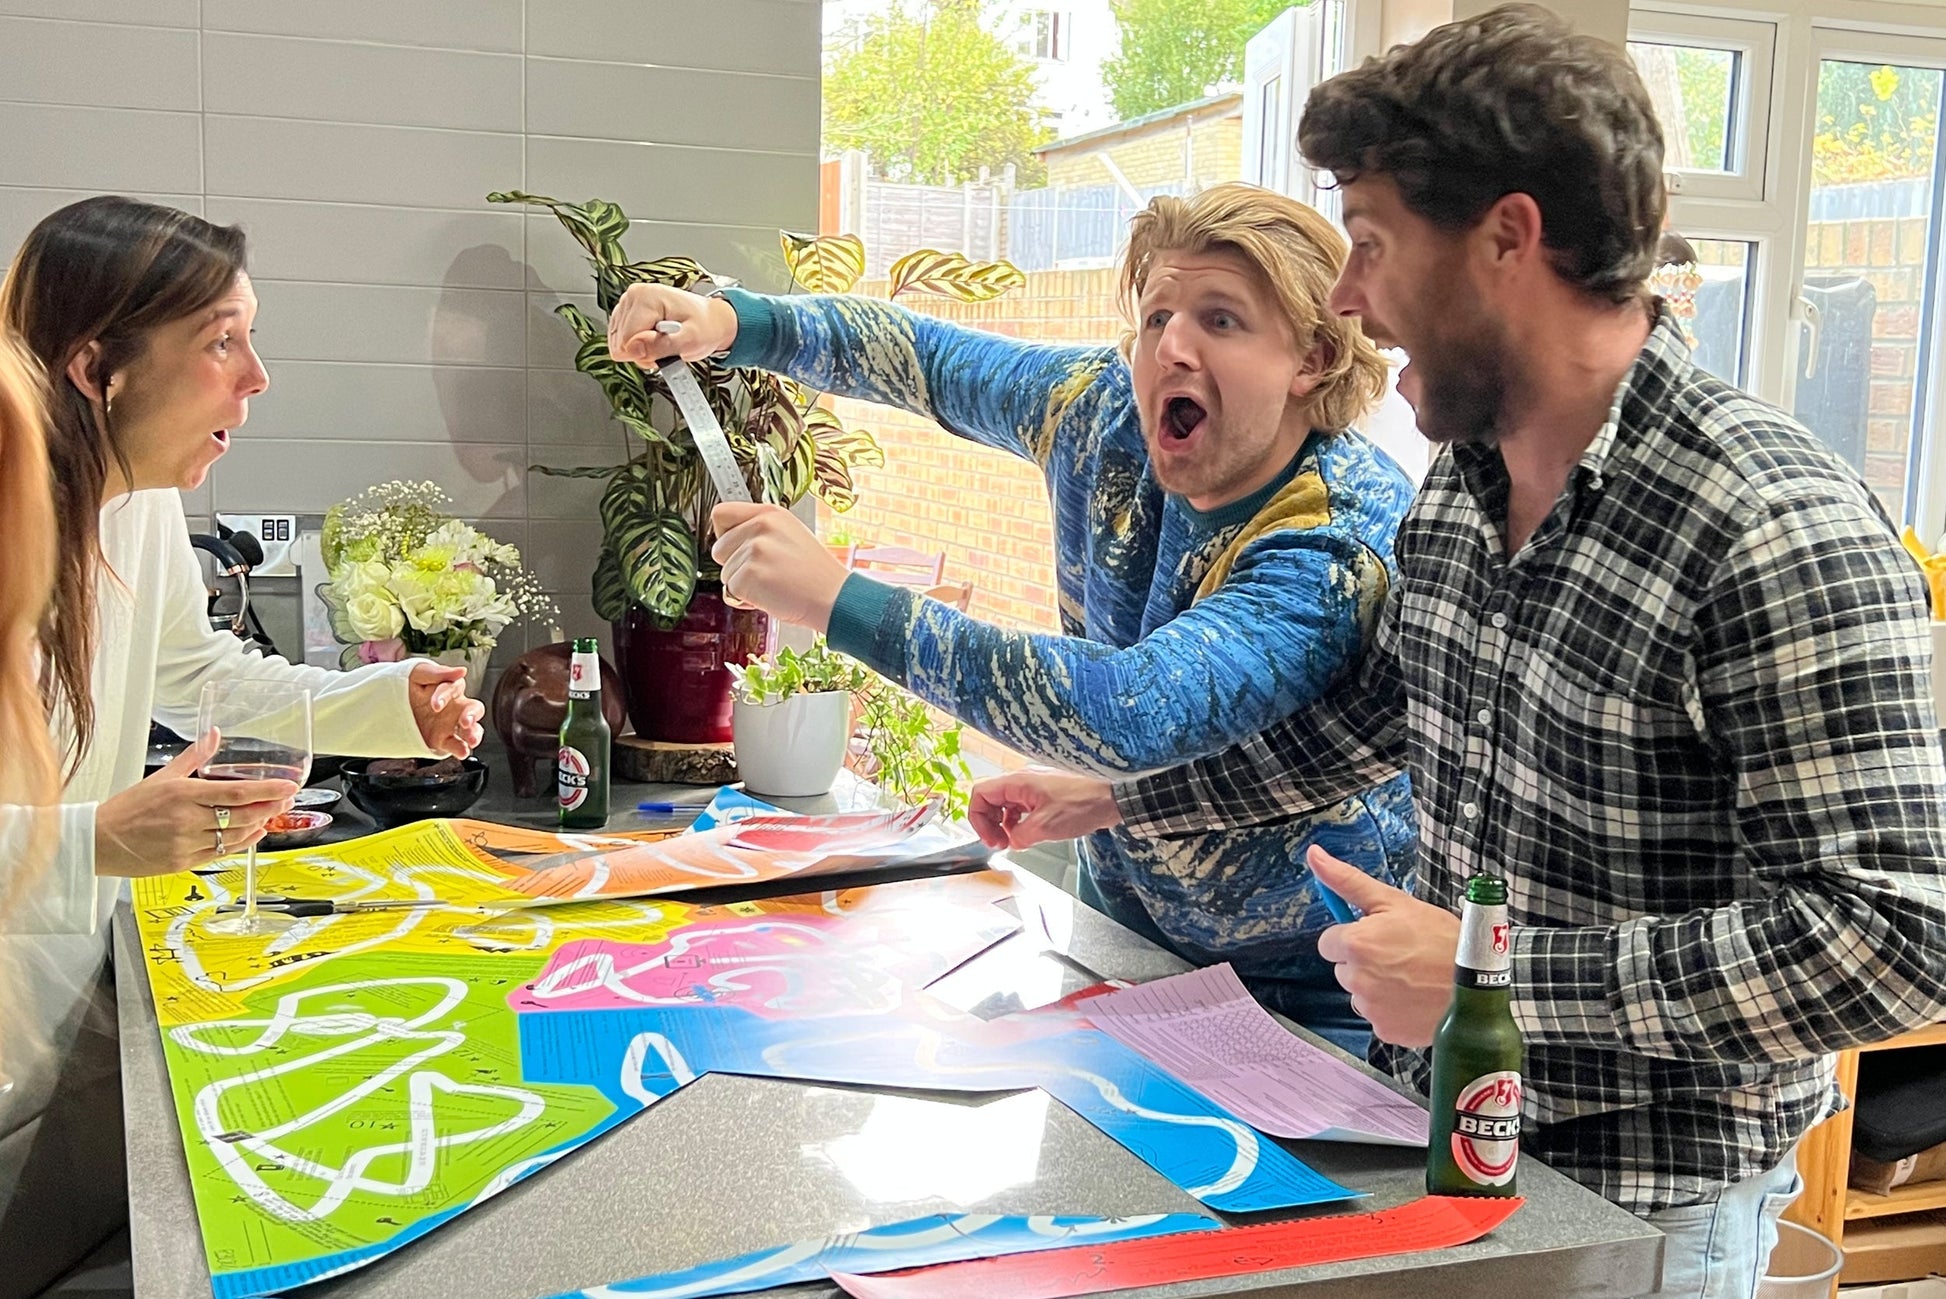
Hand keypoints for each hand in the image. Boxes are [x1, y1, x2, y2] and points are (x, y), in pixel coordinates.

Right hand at [93, 731, 296, 877]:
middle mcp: (187, 820)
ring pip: (236, 836)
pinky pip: (223, 853)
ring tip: (271, 814)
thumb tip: (214, 735)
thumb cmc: (127, 809)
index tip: (289, 786)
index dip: (268, 790)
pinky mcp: (185, 862)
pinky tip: (253, 833)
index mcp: (183, 794)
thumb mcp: (162, 777)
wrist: (99, 842)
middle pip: (242, 815)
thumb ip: (194, 757)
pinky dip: (242, 843)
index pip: (237, 792)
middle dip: (270, 807)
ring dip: (258, 825)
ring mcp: (187, 843)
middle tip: (287, 800)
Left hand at [409, 661, 484, 757]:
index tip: (434, 705)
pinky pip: (457, 745)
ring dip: (474, 734)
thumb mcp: (417, 673)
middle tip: (465, 722)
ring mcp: (449, 725)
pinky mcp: (442, 740)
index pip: (455, 688)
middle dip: (472, 716)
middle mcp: (453, 707)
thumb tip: (462, 671)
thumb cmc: (405, 685)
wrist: (386, 704)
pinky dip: (462, 750)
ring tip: (471, 740)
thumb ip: (439, 672)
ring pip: (471, 729)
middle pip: (473, 710)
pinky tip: (463, 752)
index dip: (445, 696)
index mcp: (448, 688)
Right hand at [607, 284, 738, 365]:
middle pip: (621, 344)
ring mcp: (627, 304)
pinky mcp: (625, 313)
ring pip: (620, 345)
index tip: (669, 347)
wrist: (712, 320)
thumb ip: (661, 346)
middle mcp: (633, 296)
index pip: (627, 341)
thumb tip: (634, 348)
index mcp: (645, 297)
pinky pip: (622, 342)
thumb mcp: (690, 340)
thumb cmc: (705, 327)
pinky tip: (655, 338)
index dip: (647, 353)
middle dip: (644, 353)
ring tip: (664, 341)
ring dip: (642, 350)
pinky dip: (639, 346)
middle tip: (668, 346)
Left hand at [709, 503, 848, 631]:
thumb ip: (759, 532)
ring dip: (743, 585)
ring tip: (773, 584)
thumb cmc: (814, 574)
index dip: (724, 536)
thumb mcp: (790, 536)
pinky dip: (746, 600)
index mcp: (770, 514)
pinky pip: (731, 591)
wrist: (834, 597)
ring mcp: (755, 549)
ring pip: (725, 573)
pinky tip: (771, 596)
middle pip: (718, 548)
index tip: (735, 549)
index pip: (721, 514)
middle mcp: (761, 526)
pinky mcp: (750, 573)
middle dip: (734, 566)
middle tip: (764, 573)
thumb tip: (729, 541)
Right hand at [967, 769, 1122, 849]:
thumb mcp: (1044, 827)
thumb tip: (1013, 841)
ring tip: (1013, 842)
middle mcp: (1023, 780)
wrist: (1112, 797)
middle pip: (991, 799)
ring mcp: (1035, 786)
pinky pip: (1023, 807)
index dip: (978, 819)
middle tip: (999, 844)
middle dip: (990, 823)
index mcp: (1018, 781)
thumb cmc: (1083, 803)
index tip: (989, 839)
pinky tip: (1028, 835)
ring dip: (1005, 824)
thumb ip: (1020, 836)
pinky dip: (1020, 822)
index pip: (980, 794)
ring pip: (1007, 804)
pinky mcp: (1046, 794)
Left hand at [1310, 846, 1458, 1046]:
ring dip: (1377, 987)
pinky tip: (1416, 998)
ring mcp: (1371, 1009)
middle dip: (1364, 962)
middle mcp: (1357, 979)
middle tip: (1401, 955)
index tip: (1378, 936)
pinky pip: (1378, 1017)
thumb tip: (1314, 855)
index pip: (1328, 943)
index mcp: (1356, 944)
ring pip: (1361, 994)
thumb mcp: (1395, 901)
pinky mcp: (1386, 1031)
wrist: (1481, 983)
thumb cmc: (1441, 938)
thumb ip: (1348, 881)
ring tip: (1413, 977)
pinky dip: (1393, 1010)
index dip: (1352, 937)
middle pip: (1344, 970)